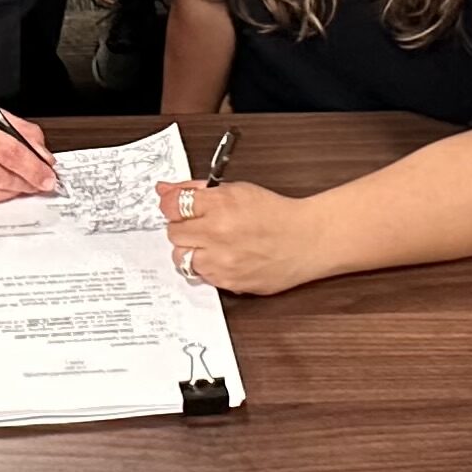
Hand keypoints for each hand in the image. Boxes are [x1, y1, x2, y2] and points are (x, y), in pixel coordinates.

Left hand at [154, 171, 321, 294]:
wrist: (305, 240)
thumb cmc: (275, 214)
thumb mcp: (237, 190)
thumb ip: (197, 189)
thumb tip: (165, 190)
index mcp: (220, 206)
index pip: (172, 205)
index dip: (171, 205)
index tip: (176, 207)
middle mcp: (218, 234)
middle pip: (173, 233)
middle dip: (183, 227)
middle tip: (199, 224)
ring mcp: (222, 262)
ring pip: (181, 257)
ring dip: (191, 249)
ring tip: (210, 243)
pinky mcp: (228, 282)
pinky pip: (200, 275)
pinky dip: (206, 266)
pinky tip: (222, 257)